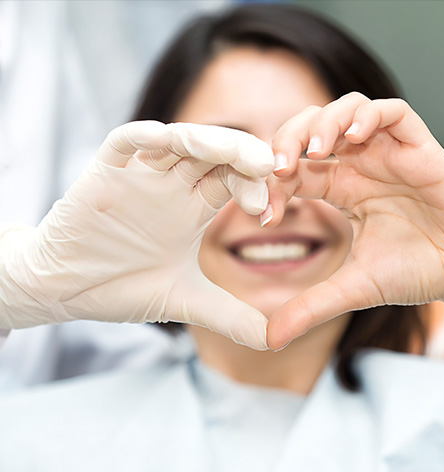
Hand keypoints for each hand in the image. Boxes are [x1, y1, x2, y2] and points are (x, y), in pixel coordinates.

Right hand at [0, 121, 273, 349]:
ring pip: (178, 140)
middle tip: (267, 168)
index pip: (233, 180)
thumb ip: (230, 316)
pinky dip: (145, 137)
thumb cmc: (121, 287)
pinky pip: (124, 142)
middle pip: (214, 153)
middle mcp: (172, 185)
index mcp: (193, 207)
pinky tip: (167, 139)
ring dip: (207, 140)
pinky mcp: (104, 173)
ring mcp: (139, 175)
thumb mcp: (185, 302)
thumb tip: (276, 341)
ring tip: (234, 153)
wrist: (64, 290)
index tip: (266, 212)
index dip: (254, 187)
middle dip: (242, 155)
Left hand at [264, 93, 443, 349]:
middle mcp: (361, 165)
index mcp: (341, 189)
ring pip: (347, 110)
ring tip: (315, 151)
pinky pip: (392, 111)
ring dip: (323, 122)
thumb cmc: (416, 271)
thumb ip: (311, 307)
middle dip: (287, 139)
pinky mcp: (420, 147)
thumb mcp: (353, 289)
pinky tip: (354, 138)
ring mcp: (388, 153)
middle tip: (278, 166)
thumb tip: (270, 339)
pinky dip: (368, 116)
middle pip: (312, 128)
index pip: (295, 170)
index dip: (273, 183)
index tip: (266, 214)